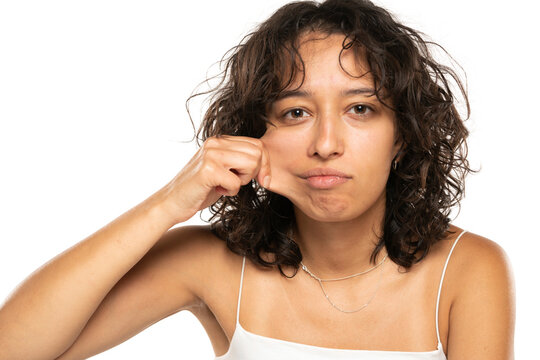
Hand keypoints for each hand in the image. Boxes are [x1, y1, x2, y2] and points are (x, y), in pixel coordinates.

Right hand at [156, 135, 273, 223]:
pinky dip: (230, 192)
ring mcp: (211, 154)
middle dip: (253, 173)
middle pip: (257, 153)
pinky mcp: (208, 170)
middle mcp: (215, 142)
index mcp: (220, 140)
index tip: (264, 181)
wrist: (172, 203)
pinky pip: (236, 183)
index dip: (265, 165)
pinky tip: (216, 191)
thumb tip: (266, 162)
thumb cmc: (201, 189)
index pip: (257, 145)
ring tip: (225, 185)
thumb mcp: (223, 170)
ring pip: (250, 164)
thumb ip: (240, 161)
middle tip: (235, 182)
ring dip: (242, 181)